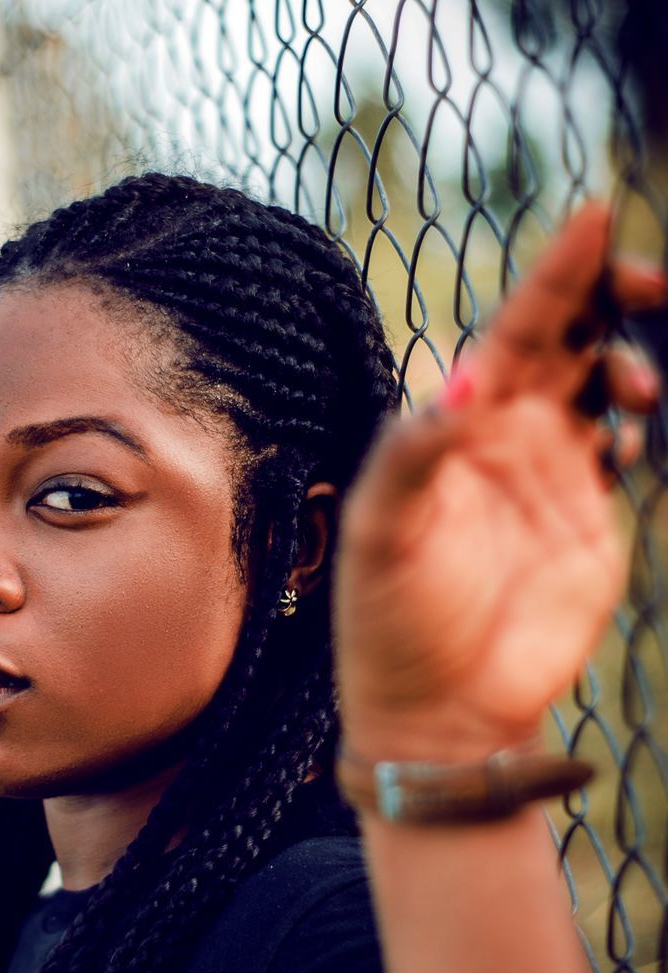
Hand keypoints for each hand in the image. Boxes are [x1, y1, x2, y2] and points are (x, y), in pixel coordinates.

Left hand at [334, 203, 666, 762]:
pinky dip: (637, 427)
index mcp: (452, 425)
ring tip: (627, 393)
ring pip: (604, 385)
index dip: (552, 275)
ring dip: (631, 363)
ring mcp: (551, 475)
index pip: (510, 332)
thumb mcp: (380, 534)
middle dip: (609, 297)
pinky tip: (626, 440)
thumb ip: (414, 456)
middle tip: (645, 283)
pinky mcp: (588, 521)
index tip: (591, 217)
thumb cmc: (388, 619)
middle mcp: (504, 437)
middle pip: (568, 340)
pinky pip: (624, 450)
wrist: (434, 706)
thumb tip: (462, 378)